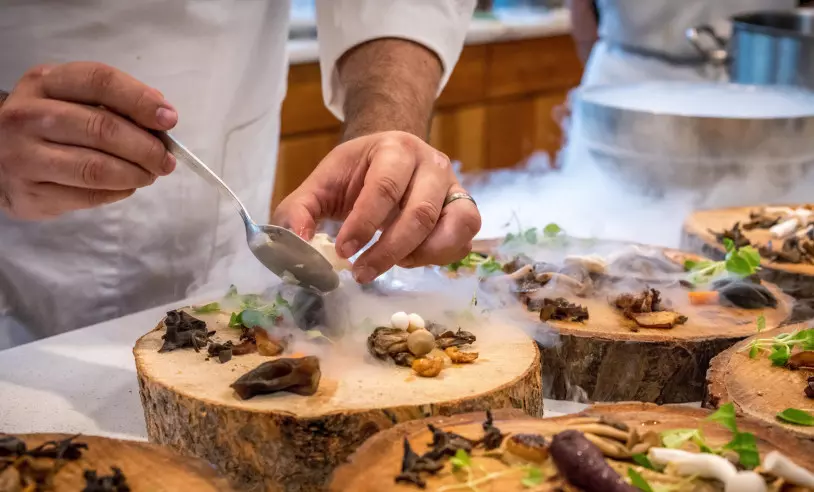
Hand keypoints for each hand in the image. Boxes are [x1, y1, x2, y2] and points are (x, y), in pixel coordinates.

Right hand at [0, 62, 177, 219]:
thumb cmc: (47, 125)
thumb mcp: (70, 99)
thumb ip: (111, 102)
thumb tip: (159, 113)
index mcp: (44, 83)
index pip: (99, 82)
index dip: (140, 100)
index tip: (169, 119)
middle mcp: (27, 116)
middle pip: (103, 129)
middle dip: (146, 147)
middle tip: (166, 160)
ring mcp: (24, 157)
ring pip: (96, 168)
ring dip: (136, 173)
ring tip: (150, 174)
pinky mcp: (30, 194)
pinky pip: (88, 195)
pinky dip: (118, 192)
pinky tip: (127, 186)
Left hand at [273, 131, 481, 282]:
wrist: (390, 158)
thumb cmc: (355, 174)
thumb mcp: (321, 184)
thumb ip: (299, 211)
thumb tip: (295, 244)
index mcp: (395, 148)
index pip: (384, 188)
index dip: (363, 224)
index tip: (343, 252)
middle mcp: (432, 164)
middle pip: (420, 213)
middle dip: (388, 251)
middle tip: (361, 273)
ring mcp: (454, 187)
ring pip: (452, 227)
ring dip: (419, 256)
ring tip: (391, 264)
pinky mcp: (465, 209)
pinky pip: (463, 240)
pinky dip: (439, 257)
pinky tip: (410, 259)